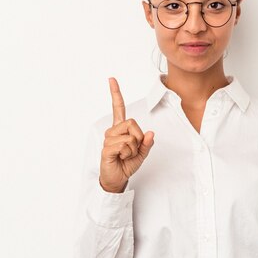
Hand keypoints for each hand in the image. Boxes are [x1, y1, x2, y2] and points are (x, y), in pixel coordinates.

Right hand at [99, 77, 154, 192]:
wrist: (117, 178)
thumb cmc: (127, 164)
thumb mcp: (142, 153)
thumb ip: (147, 143)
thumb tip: (151, 133)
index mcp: (120, 129)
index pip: (118, 108)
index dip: (115, 93)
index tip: (111, 79)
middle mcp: (112, 131)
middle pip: (132, 123)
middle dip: (138, 138)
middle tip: (132, 150)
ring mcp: (108, 139)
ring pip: (130, 137)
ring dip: (133, 149)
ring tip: (125, 155)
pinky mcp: (107, 149)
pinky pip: (125, 146)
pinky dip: (128, 154)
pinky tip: (121, 158)